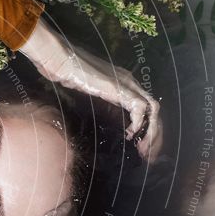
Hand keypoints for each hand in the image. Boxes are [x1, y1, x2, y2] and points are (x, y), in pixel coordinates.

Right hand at [19, 19, 162, 161]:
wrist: (60, 60)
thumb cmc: (66, 74)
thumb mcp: (85, 94)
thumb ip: (97, 105)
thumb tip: (100, 122)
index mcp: (123, 84)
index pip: (145, 108)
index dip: (146, 129)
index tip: (139, 147)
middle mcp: (130, 82)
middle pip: (154, 110)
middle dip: (154, 135)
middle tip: (147, 154)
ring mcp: (127, 84)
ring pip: (153, 109)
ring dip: (151, 132)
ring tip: (142, 149)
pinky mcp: (120, 88)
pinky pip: (140, 108)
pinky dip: (138, 124)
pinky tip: (128, 135)